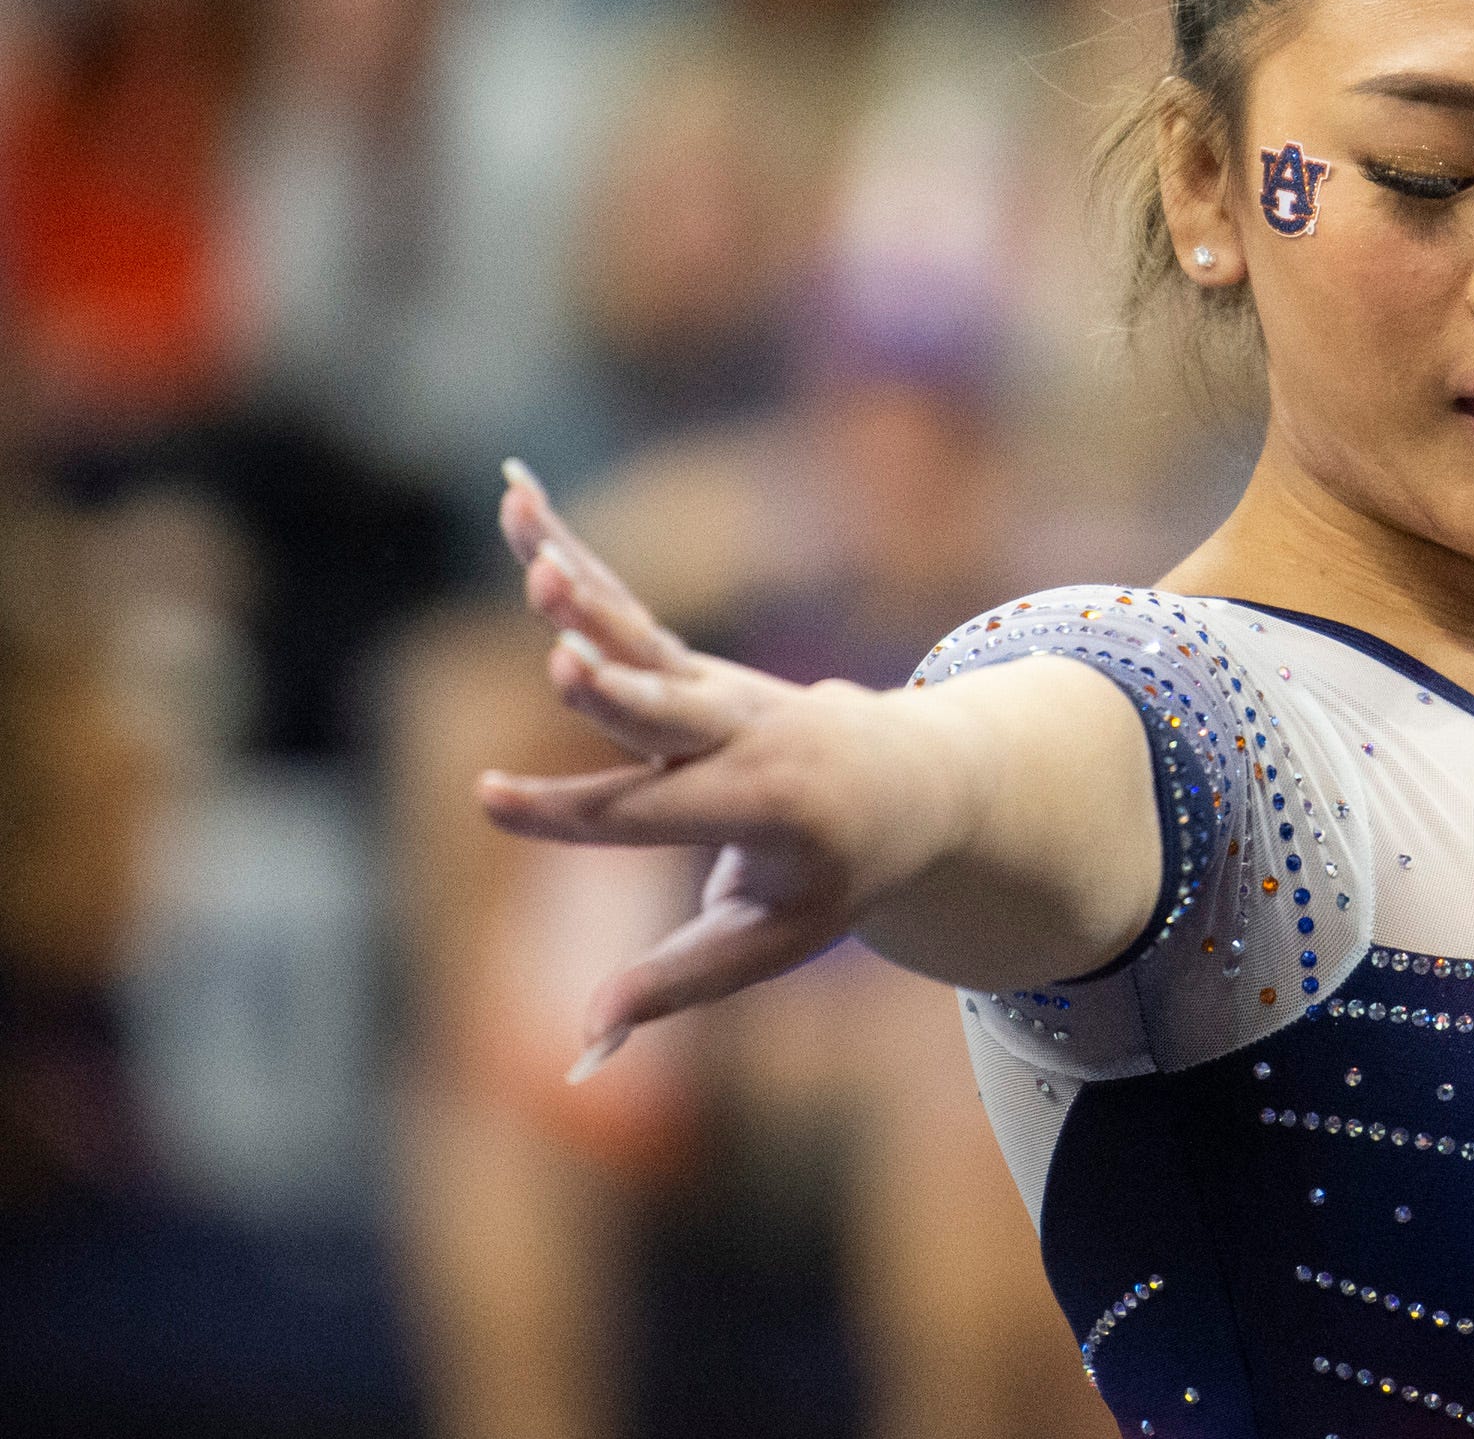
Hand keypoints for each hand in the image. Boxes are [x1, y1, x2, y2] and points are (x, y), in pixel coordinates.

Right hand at [478, 460, 968, 1077]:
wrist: (919, 777)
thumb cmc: (840, 874)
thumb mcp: (776, 942)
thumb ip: (678, 986)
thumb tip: (581, 1049)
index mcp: (763, 810)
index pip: (648, 817)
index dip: (567, 815)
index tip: (488, 801)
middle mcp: (740, 735)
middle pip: (663, 709)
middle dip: (612, 687)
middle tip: (561, 659)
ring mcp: (714, 687)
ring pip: (637, 634)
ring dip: (582, 588)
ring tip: (531, 547)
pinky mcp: (689, 660)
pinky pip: (623, 604)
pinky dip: (566, 545)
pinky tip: (514, 491)